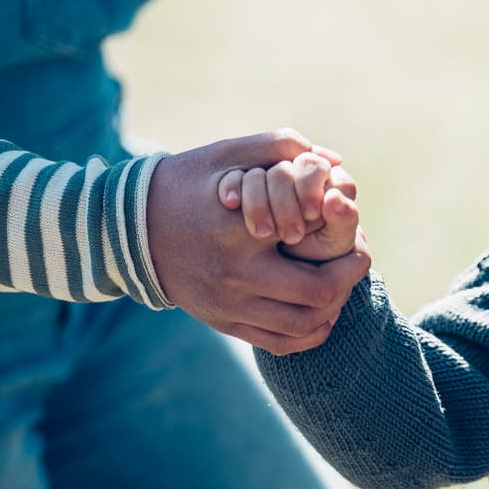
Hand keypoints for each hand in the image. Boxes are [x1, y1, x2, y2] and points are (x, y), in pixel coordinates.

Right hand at [146, 130, 369, 354]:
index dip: (340, 224)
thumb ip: (280, 145)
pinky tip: (323, 313)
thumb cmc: (186, 184)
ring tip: (343, 283)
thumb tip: (333, 158)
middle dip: (350, 273)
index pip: (311, 233)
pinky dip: (311, 333)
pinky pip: (280, 343)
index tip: (346, 213)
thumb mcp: (227, 153)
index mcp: (239, 229)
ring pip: (304, 324)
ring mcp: (228, 304)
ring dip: (336, 305)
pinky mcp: (223, 322)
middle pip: (318, 290)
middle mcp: (235, 273)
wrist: (128, 229)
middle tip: (359, 254)